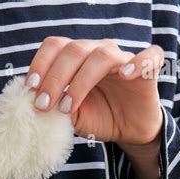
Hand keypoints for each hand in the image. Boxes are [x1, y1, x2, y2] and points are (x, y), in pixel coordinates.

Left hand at [26, 37, 163, 147]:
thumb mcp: (71, 116)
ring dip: (80, 82)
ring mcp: (123, 58)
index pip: (55, 47)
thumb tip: (34, 103)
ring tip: (69, 107)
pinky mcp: (148, 70)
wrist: (128, 131)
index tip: (30, 88)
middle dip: (54, 79)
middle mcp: (98, 52)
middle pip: (74, 50)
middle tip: (43, 106)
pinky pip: (149, 56)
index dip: (41, 64)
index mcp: (77, 58)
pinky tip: (125, 75)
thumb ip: (55, 107)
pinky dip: (137, 63)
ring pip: (101, 56)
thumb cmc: (99, 118)